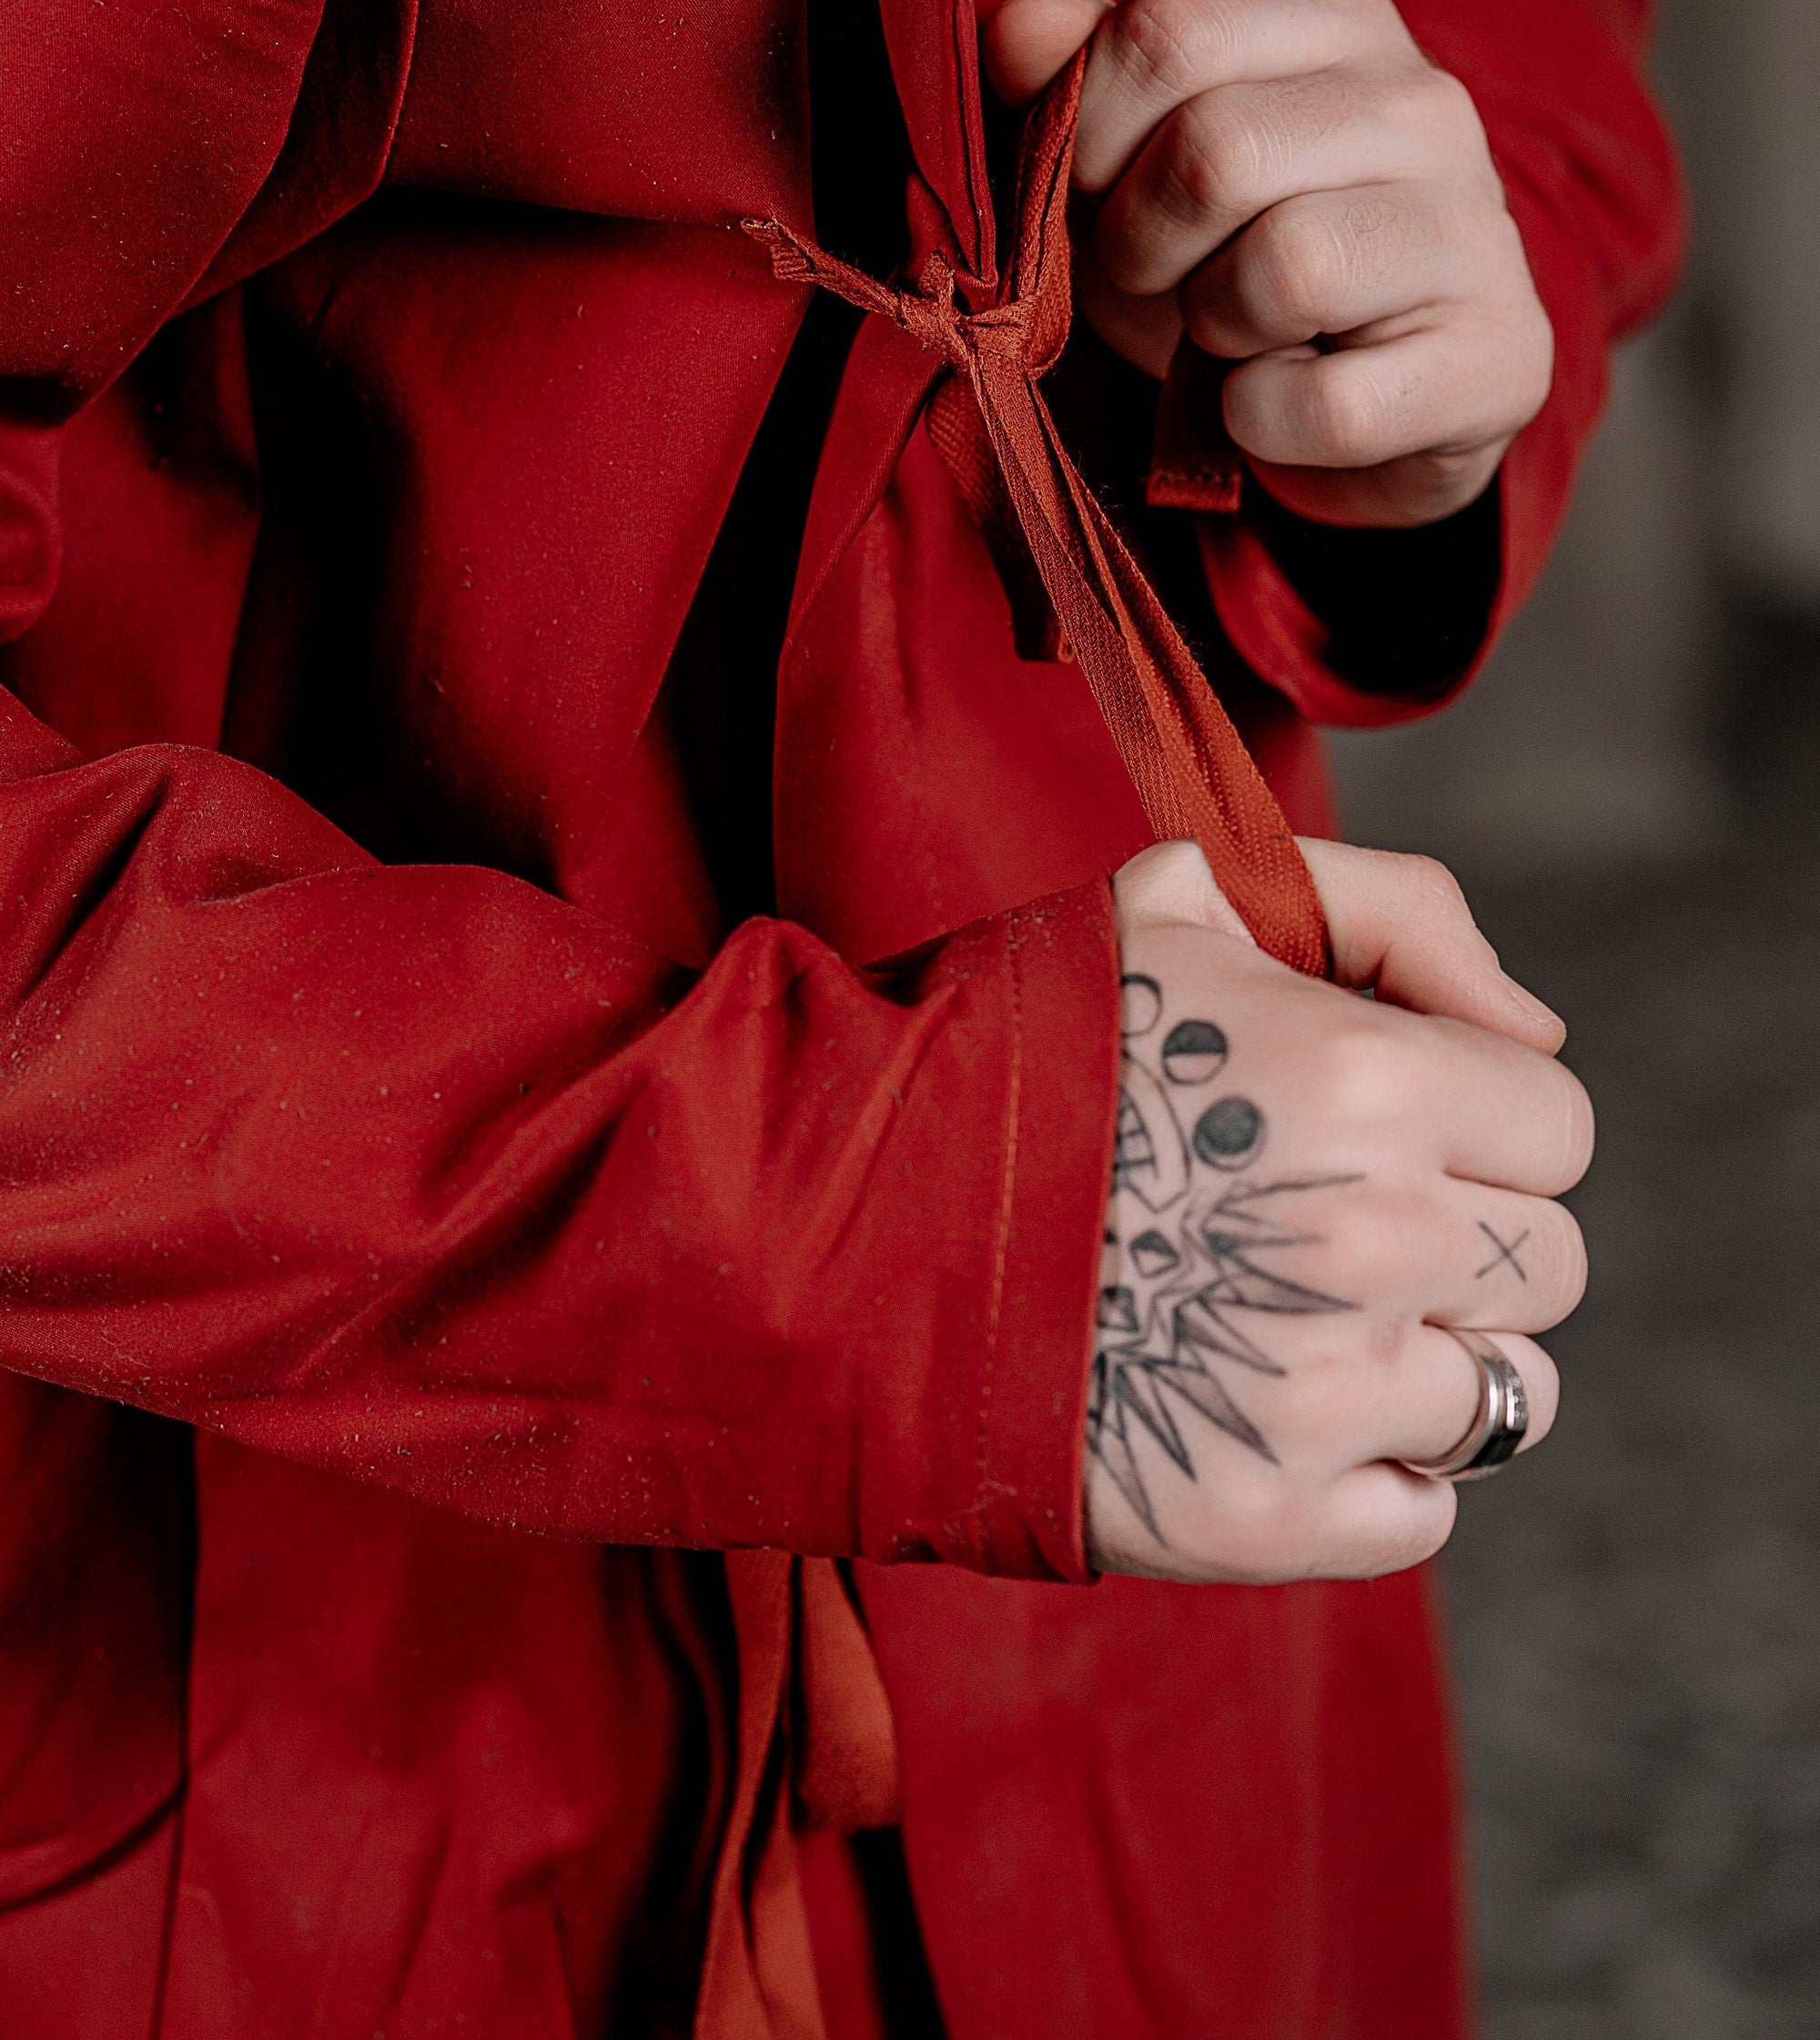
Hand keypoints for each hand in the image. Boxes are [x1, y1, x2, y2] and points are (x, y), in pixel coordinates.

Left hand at [984, 0, 1552, 526]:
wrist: (1377, 391)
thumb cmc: (1235, 249)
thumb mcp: (1140, 150)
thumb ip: (1081, 76)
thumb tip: (1015, 32)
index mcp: (1334, 16)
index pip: (1170, 30)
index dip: (1090, 131)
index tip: (1096, 188)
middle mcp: (1426, 103)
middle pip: (1215, 152)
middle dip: (1141, 244)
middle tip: (1158, 279)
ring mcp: (1476, 229)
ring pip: (1283, 269)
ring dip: (1210, 328)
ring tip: (1227, 333)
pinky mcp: (1500, 357)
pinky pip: (1325, 403)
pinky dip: (1261, 424)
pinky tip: (1275, 404)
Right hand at [1088, 837, 1588, 1583]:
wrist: (840, 1215)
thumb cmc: (1020, 1041)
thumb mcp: (1187, 898)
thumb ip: (1394, 911)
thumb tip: (1534, 1025)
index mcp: (1368, 1083)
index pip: (1556, 1126)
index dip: (1477, 1118)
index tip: (1385, 1123)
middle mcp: (1368, 1242)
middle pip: (1547, 1267)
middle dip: (1461, 1236)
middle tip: (1329, 1218)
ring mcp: (1320, 1396)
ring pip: (1509, 1397)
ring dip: (1429, 1358)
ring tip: (1300, 1316)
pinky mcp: (1264, 1520)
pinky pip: (1425, 1510)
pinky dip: (1372, 1471)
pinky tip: (1266, 1403)